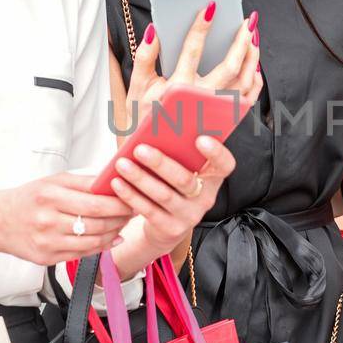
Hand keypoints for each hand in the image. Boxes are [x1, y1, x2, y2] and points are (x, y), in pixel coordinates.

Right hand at [0, 174, 133, 264]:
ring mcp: (48, 242)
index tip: (132, 198)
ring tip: (122, 224)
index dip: (119, 203)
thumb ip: (84, 183)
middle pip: (97, 222)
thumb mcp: (53, 181)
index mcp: (51, 196)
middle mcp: (48, 220)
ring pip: (93, 241)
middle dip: (121, 217)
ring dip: (114, 233)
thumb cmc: (28, 198)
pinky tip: (111, 239)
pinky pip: (82, 254)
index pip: (96, 202)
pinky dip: (101, 247)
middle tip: (133, 211)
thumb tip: (114, 183)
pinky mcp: (47, 258)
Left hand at [108, 135, 236, 251]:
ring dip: (140, 178)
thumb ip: (176, 146)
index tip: (200, 138)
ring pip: (164, 195)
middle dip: (161, 163)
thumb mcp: (179, 167)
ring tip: (122, 164)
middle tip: (140, 148)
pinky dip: (131, 195)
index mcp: (213, 178)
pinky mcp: (171, 229)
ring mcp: (189, 216)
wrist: (165, 227)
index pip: (225, 165)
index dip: (216, 152)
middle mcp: (205, 198)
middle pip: (185, 180)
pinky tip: (117, 183)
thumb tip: (156, 113)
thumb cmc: (170, 185)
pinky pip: (149, 211)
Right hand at [124, 3, 262, 118]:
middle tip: (248, 21)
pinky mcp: (225, 120)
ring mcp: (216, 112)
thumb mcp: (138, 85)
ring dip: (251, 57)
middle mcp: (200, 101)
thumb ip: (145, 55)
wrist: (154, 151)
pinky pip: (247, 98)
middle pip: (229, 67)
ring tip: (252, 36)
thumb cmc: (144, 116)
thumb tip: (154, 30)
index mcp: (177, 89)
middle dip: (241, 41)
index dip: (201, 27)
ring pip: (243, 82)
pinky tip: (253, 63)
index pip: (192, 51)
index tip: (210, 8)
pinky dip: (254, 79)